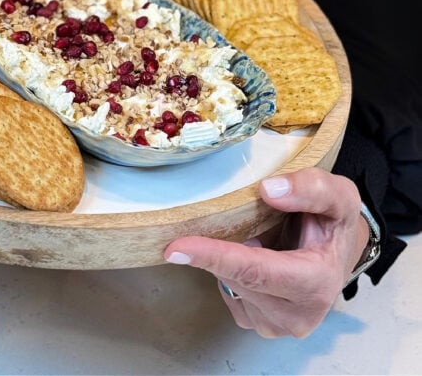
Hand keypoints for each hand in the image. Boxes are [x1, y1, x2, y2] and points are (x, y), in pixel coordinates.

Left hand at [164, 168, 369, 338]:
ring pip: (229, 284)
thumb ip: (311, 188)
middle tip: (207, 217)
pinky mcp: (256, 322)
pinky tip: (249, 251)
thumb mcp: (338, 195)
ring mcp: (274, 324)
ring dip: (227, 256)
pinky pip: (227, 290)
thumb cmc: (334, 223)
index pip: (256, 271)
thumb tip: (268, 190)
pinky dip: (228, 268)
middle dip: (217, 248)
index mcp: (316, 284)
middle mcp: (296, 316)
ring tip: (253, 234)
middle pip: (237, 277)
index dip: (215, 257)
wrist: (337, 253)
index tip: (176, 248)